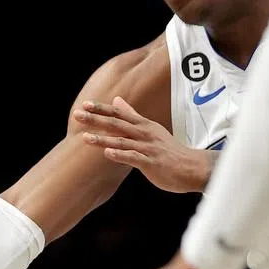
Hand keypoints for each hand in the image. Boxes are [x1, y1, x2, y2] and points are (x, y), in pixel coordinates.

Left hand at [76, 97, 210, 192]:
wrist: (191, 168)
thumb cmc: (168, 150)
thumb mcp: (151, 129)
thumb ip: (132, 115)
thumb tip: (116, 100)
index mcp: (143, 125)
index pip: (119, 114)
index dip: (102, 109)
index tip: (85, 104)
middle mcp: (144, 134)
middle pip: (117, 124)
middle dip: (96, 119)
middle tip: (77, 114)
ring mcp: (148, 148)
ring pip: (122, 141)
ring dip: (103, 139)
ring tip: (85, 137)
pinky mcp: (151, 163)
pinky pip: (134, 158)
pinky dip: (121, 155)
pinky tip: (108, 153)